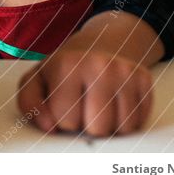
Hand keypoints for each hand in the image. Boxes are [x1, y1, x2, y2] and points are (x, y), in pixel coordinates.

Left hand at [17, 47, 153, 136]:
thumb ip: (29, 104)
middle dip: (87, 125)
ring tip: (98, 105)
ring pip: (121, 128)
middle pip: (97, 128)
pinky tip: (115, 104)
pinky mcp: (144, 79)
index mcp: (66, 65)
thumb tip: (48, 127)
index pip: (66, 120)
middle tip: (82, 106)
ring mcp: (125, 71)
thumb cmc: (63, 70)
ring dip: (108, 126)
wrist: (96, 45)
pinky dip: (126, 121)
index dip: (63, 119)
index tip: (63, 104)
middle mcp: (99, 65)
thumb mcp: (36, 80)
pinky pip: (138, 122)